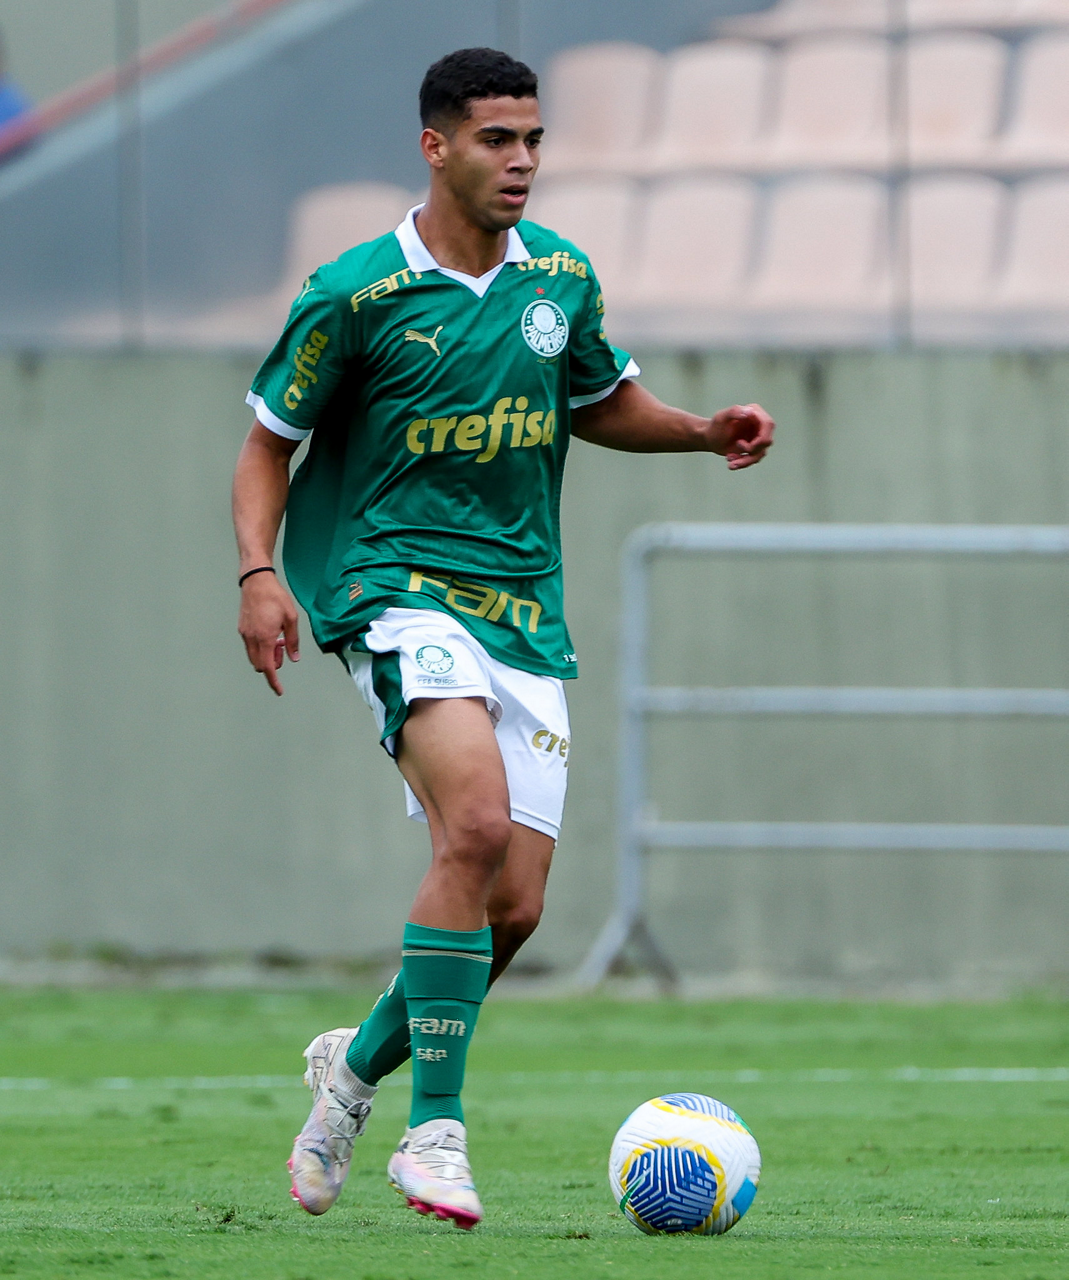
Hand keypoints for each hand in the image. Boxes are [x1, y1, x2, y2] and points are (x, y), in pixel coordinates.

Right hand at [238, 572, 299, 695]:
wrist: (256, 581)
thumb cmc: (275, 597)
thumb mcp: (291, 619)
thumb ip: (293, 640)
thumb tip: (294, 658)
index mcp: (265, 638)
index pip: (267, 667)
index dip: (273, 681)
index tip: (279, 690)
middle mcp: (252, 639)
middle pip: (259, 664)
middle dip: (271, 665)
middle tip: (283, 652)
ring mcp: (245, 634)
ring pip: (254, 656)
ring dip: (266, 656)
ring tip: (278, 641)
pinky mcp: (242, 629)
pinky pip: (250, 646)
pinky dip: (260, 648)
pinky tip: (270, 635)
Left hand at [708, 403, 774, 469]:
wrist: (710, 439)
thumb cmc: (715, 426)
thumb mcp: (721, 417)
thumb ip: (734, 411)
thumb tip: (749, 412)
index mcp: (755, 413)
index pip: (768, 425)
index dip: (761, 439)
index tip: (745, 447)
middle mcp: (759, 425)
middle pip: (766, 441)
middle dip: (751, 450)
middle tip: (736, 448)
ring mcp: (758, 437)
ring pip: (760, 453)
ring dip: (745, 460)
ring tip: (730, 460)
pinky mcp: (755, 448)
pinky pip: (754, 459)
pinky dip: (742, 462)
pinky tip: (730, 460)